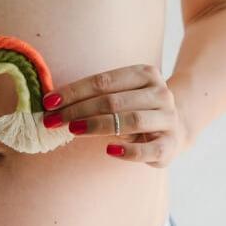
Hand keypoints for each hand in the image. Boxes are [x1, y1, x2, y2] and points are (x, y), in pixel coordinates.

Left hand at [40, 64, 188, 167]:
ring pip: (130, 121)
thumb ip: (94, 96)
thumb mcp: (120, 95)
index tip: (49, 102)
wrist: (176, 126)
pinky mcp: (171, 144)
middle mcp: (160, 93)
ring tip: (73, 130)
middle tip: (53, 120)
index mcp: (145, 74)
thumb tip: (52, 102)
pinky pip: (149, 149)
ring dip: (98, 126)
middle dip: (78, 110)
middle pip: (113, 101)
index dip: (74, 91)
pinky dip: (129, 151)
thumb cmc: (135, 108)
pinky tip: (109, 151)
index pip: (104, 81)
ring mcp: (168, 118)